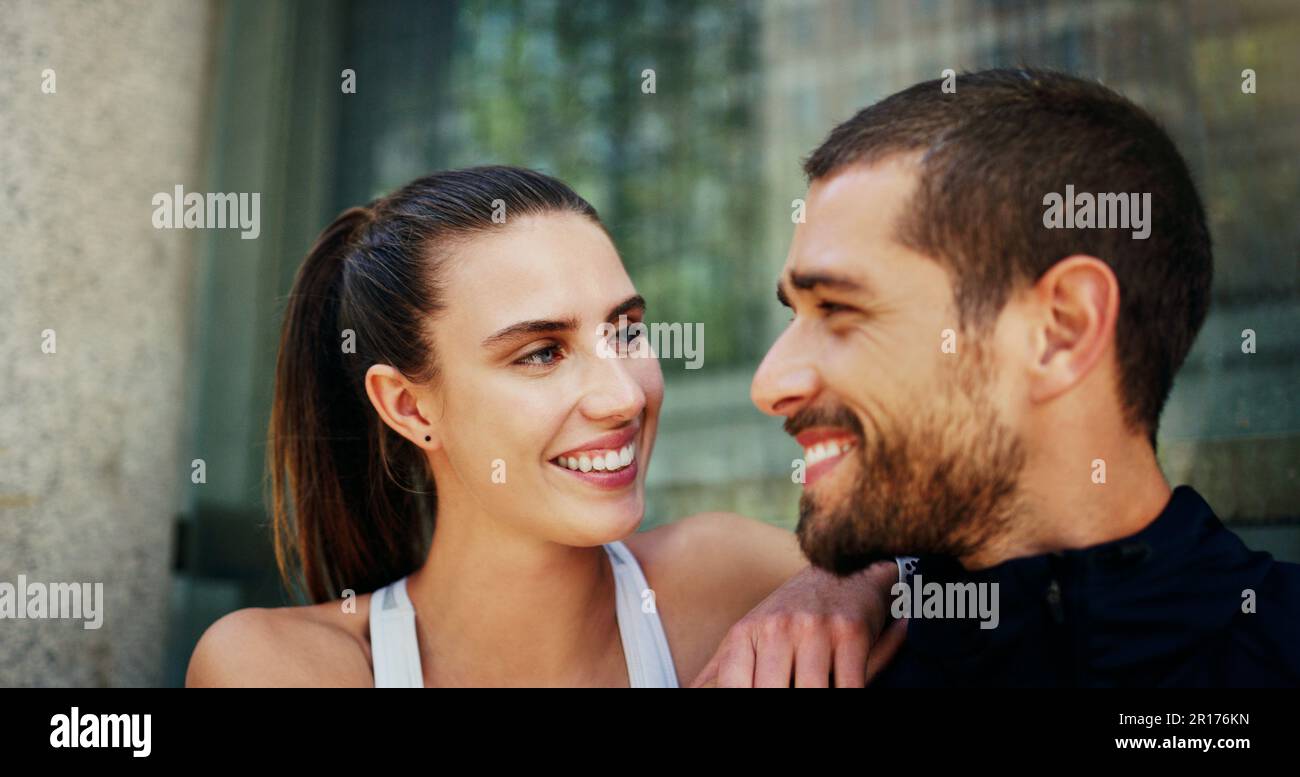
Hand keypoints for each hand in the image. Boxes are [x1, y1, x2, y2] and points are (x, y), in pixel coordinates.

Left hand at [689, 561, 905, 687]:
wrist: (841, 570)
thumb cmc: (789, 613)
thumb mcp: (747, 634)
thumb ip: (719, 671)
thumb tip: (687, 692)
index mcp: (746, 633)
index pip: (735, 686)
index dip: (742, 701)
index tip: (755, 701)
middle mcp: (777, 627)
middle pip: (772, 692)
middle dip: (782, 696)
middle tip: (787, 689)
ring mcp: (815, 629)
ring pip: (812, 692)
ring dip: (815, 694)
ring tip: (811, 686)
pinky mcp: (850, 634)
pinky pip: (849, 686)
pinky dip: (846, 692)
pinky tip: (840, 686)